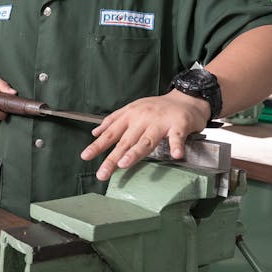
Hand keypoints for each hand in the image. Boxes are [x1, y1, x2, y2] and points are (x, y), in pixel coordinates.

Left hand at [80, 91, 209, 181]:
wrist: (186, 99)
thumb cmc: (158, 108)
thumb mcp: (133, 109)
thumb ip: (114, 121)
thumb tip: (95, 132)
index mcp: (130, 116)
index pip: (111, 133)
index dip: (98, 145)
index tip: (85, 156)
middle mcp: (143, 118)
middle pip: (126, 141)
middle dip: (112, 158)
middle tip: (103, 173)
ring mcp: (160, 122)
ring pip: (147, 139)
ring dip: (135, 152)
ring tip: (124, 163)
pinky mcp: (179, 124)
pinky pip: (177, 137)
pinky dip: (177, 146)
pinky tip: (176, 155)